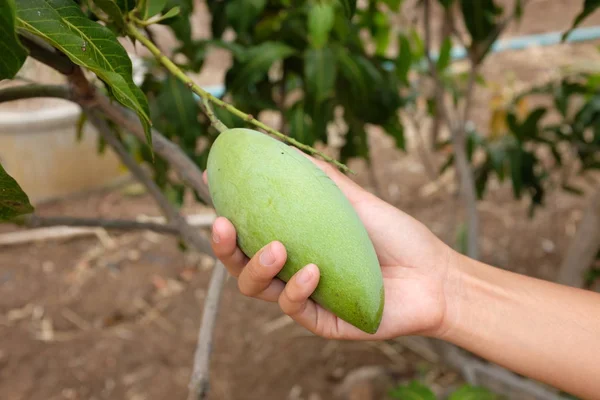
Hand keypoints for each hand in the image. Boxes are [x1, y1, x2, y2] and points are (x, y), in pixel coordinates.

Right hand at [204, 154, 455, 339]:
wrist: (435, 275)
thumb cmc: (396, 237)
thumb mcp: (356, 201)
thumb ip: (323, 180)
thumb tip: (287, 150)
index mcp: (296, 242)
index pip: (251, 227)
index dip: (227, 207)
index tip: (209, 181)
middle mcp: (292, 270)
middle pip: (241, 263)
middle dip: (224, 246)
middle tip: (224, 224)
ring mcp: (304, 297)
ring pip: (256, 289)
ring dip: (257, 267)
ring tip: (277, 248)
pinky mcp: (320, 321)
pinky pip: (293, 307)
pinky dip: (298, 288)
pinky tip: (315, 271)